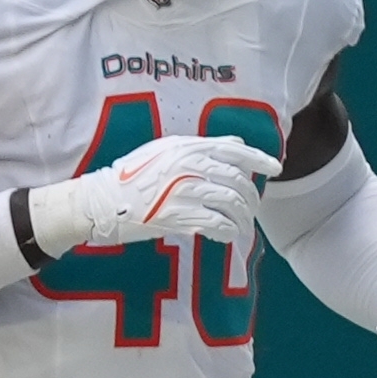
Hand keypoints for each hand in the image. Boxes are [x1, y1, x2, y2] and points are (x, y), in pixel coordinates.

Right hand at [25, 134, 278, 254]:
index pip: (234, 150)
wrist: (100, 201)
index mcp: (186, 147)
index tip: (276, 169)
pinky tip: (226, 236)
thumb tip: (236, 142)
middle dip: (251, 197)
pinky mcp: (177, 216)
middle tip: (252, 209)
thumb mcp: (164, 150)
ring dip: (242, 218)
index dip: (259, 159)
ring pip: (231, 204)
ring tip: (241, 226)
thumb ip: (200, 146)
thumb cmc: (131, 176)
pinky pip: (215, 224)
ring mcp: (183, 192)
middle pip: (237, 180)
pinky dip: (227, 231)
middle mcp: (188, 166)